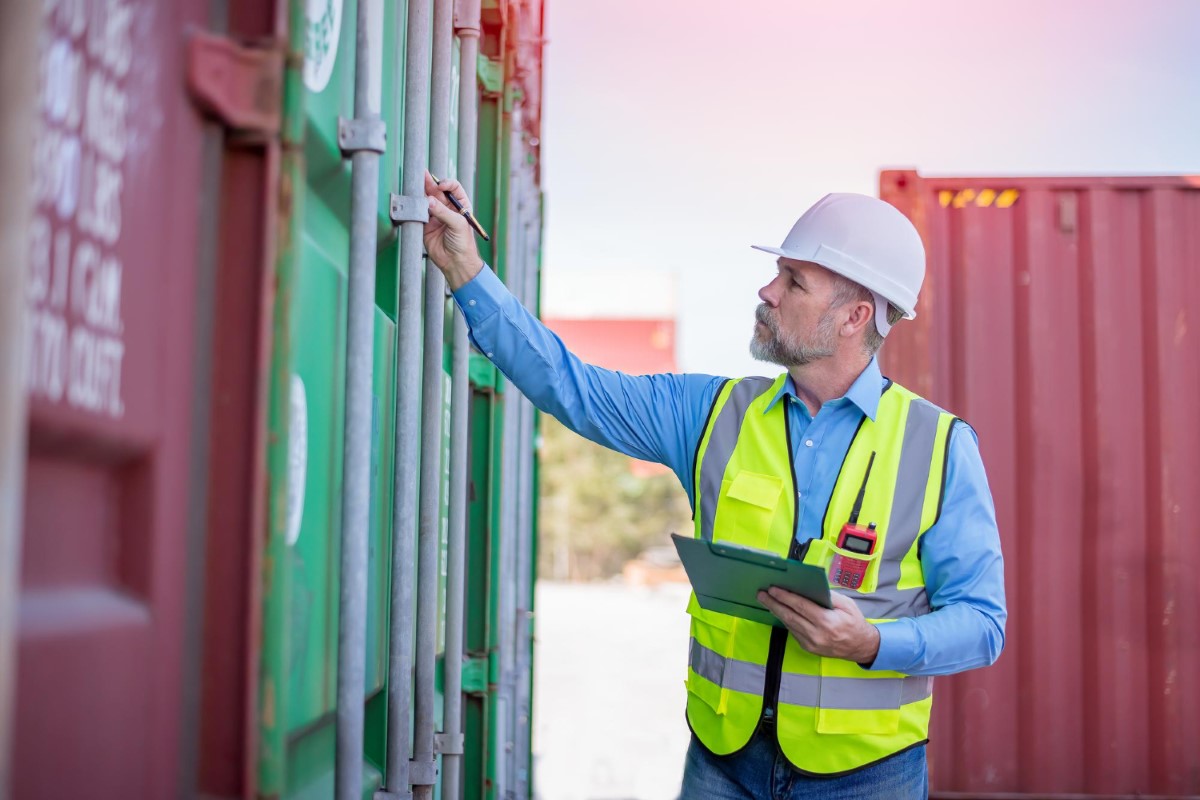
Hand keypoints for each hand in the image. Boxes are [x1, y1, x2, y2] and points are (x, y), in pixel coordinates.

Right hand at [423, 172, 483, 289]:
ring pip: (426, 200)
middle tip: (421, 175)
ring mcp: (435, 216)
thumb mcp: (458, 224)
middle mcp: (447, 208)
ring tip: (414, 185)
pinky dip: (415, 207)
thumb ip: (443, 212)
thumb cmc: (463, 243)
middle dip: (429, 183)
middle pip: (437, 191)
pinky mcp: (425, 225)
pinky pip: (418, 213)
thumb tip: (428, 201)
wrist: (455, 262)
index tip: (440, 186)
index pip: (453, 188)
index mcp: (460, 205)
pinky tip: (412, 202)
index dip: (446, 184)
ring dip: (420, 193)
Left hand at [757, 586, 879, 663]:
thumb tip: (809, 587)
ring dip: (776, 612)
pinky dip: (785, 620)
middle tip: (761, 594)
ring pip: (789, 625)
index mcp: (827, 622)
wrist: (860, 647)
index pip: (801, 606)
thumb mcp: (847, 605)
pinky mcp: (808, 648)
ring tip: (766, 600)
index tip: (773, 588)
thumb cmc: (854, 622)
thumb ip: (828, 596)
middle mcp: (817, 634)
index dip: (785, 597)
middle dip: (774, 603)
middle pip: (790, 616)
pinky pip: (793, 631)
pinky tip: (779, 611)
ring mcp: (811, 643)